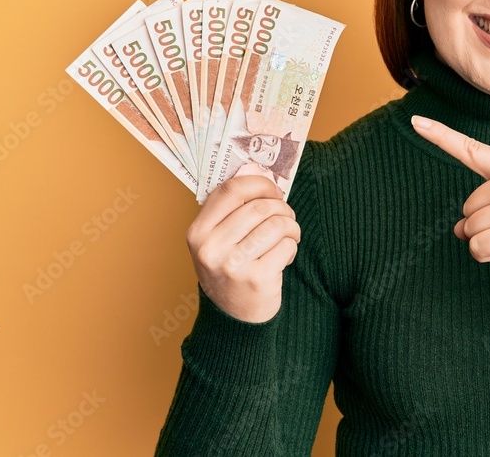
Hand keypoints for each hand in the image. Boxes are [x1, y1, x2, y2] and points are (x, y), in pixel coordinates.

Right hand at [185, 176, 300, 322]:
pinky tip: (283, 256)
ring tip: (289, 235)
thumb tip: (255, 169)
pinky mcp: (257, 279)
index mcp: (198, 232)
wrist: (233, 320)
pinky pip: (286, 246)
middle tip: (286, 215)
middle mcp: (211, 248)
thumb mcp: (217, 241)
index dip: (258, 183)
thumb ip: (231, 209)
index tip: (273, 190)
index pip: (230, 190)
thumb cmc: (230, 270)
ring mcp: (233, 265)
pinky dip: (291, 247)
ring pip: (276, 224)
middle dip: (281, 207)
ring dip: (291, 226)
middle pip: (259, 207)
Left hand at [410, 115, 489, 264]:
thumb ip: (489, 205)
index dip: (440, 135)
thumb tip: (458, 231)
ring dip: (484, 241)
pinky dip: (486, 255)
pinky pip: (478, 247)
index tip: (416, 121)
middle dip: (482, 222)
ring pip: (469, 229)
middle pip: (467, 208)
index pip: (470, 149)